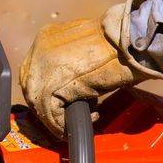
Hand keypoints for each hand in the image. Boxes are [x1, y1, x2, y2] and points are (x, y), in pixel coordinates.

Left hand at [19, 0, 162, 137]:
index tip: (61, 100)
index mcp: (44, 39)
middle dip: (48, 106)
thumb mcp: (82, 49)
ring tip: (80, 117)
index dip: (44, 91)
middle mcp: (39, 51)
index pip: (32, 72)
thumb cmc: (116, 44)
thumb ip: (66, 62)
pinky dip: (62, 123)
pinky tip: (84, 119)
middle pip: (31, 88)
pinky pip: (50, 113)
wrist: (131, 39)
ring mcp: (44, 68)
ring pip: (39, 103)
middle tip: (67, 113)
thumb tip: (62, 86)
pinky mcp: (54, 84)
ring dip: (57, 118)